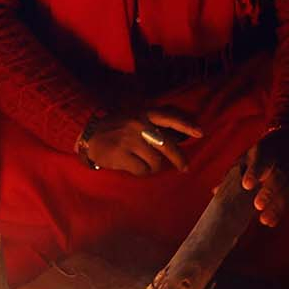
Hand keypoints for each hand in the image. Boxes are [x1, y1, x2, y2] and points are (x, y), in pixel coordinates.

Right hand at [83, 109, 202, 175]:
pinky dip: (142, 173)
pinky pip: (142, 170)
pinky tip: (135, 168)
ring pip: (155, 161)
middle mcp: (138, 125)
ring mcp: (129, 140)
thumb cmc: (115, 129)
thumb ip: (152, 127)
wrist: (89, 134)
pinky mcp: (121, 154)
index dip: (186, 126)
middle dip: (179, 159)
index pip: (169, 118)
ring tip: (147, 167)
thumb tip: (175, 142)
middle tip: (185, 168)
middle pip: (167, 145)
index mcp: (143, 115)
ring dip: (154, 168)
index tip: (200, 133)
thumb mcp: (133, 119)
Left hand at [241, 130, 288, 227]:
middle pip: (278, 176)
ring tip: (264, 220)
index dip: (254, 172)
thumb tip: (215, 191)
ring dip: (276, 206)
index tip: (247, 185)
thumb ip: (234, 173)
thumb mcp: (249, 157)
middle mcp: (282, 160)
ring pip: (288, 189)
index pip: (261, 160)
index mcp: (266, 150)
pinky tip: (271, 222)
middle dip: (269, 191)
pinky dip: (281, 211)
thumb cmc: (263, 154)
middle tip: (257, 205)